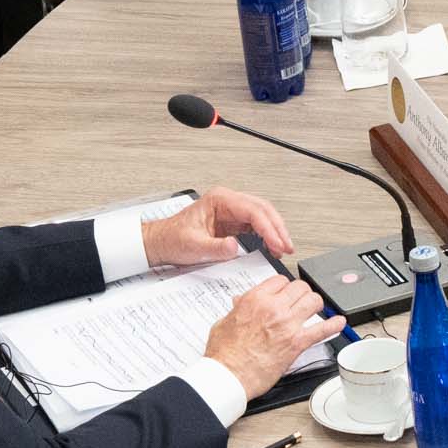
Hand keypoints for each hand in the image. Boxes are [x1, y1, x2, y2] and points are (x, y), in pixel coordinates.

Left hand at [146, 186, 293, 269]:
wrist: (161, 242)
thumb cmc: (172, 239)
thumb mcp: (193, 246)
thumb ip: (216, 247)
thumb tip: (236, 246)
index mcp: (219, 200)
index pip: (253, 210)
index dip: (269, 228)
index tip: (277, 243)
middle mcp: (228, 202)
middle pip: (263, 209)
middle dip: (278, 228)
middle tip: (287, 246)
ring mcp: (231, 211)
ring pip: (263, 215)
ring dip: (275, 231)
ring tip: (283, 247)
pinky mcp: (232, 222)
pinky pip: (256, 225)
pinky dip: (267, 235)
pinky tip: (272, 245)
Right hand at [200, 274, 336, 398]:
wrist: (229, 375)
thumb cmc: (224, 353)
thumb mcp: (224, 322)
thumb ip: (237, 309)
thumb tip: (240, 302)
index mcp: (255, 299)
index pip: (280, 280)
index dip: (285, 286)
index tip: (286, 292)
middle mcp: (273, 308)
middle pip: (300, 287)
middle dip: (302, 293)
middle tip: (301, 301)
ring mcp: (287, 324)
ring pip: (313, 301)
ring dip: (316, 305)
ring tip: (315, 309)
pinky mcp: (297, 343)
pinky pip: (322, 329)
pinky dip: (333, 325)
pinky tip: (339, 323)